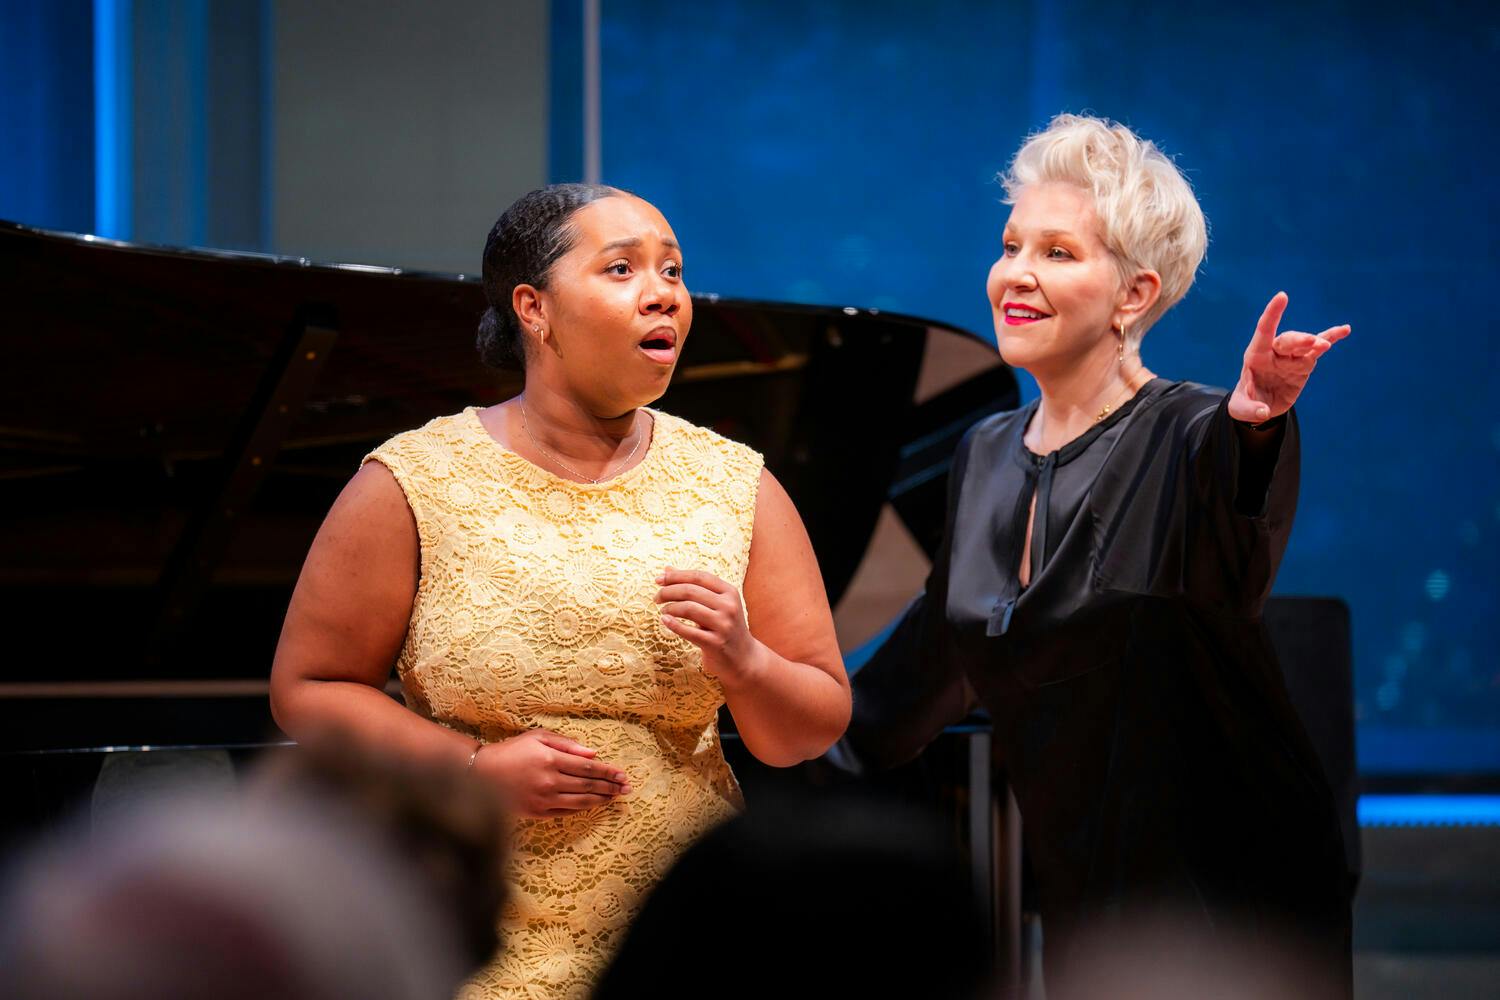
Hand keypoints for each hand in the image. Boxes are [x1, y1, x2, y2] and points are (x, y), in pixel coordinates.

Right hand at [473, 729, 629, 818]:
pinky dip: (582, 808)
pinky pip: (566, 812)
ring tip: (615, 798)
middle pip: (588, 785)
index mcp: (550, 759)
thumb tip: (592, 754)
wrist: (480, 775)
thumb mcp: (537, 737)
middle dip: (610, 786)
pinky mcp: (536, 813)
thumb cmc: (510, 751)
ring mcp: (543, 799)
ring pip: (580, 801)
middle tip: (627, 788)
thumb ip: (566, 744)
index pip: (588, 767)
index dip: (608, 771)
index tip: (622, 774)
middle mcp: (549, 780)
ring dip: (601, 799)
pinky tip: (593, 805)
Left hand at [655, 567, 764, 682]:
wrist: (743, 658)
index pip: (699, 576)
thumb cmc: (723, 627)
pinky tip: (665, 621)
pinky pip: (688, 631)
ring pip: (688, 608)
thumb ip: (693, 586)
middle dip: (668, 592)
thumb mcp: (715, 604)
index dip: (676, 576)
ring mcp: (724, 625)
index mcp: (730, 592)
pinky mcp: (716, 643)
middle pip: (690, 591)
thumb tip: (667, 569)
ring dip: (670, 608)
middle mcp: (729, 606)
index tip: (658, 580)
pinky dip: (673, 624)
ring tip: (663, 610)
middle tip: (656, 597)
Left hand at [1228, 291, 1350, 423]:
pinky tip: (1345, 329)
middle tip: (1312, 343)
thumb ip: (1249, 410)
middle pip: (1287, 340)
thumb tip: (1263, 413)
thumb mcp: (1240, 409)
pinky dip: (1331, 338)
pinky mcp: (1304, 363)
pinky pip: (1318, 349)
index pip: (1263, 331)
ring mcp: (1291, 357)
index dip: (1272, 314)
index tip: (1282, 296)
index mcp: (1255, 356)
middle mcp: (1274, 352)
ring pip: (1305, 344)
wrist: (1260, 406)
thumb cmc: (1246, 403)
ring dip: (1315, 342)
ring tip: (1324, 345)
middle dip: (1299, 340)